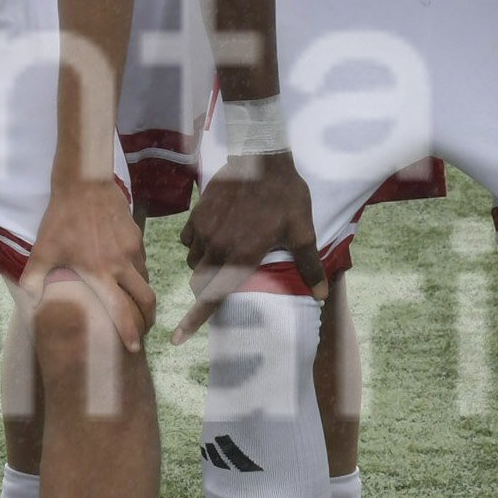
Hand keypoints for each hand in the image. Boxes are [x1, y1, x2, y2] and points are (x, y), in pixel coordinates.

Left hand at [20, 176, 156, 350]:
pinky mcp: (136, 237)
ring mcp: (132, 250)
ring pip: (146, 280)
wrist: (84, 183)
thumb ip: (33, 278)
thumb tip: (29, 303)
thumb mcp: (42, 250)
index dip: (129, 333)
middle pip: (146, 300)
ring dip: (143, 296)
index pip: (121, 311)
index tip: (133, 348)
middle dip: (147, 320)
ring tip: (134, 306)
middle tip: (142, 331)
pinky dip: (138, 275)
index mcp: (100, 273)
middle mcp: (122, 265)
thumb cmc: (61, 219)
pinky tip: (127, 276)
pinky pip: (142, 262)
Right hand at [175, 147, 319, 339]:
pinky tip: (215, 233)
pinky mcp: (198, 213)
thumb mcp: (303, 231)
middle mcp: (218, 248)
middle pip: (200, 281)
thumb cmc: (286, 196)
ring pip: (194, 260)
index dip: (193, 321)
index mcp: (241, 257)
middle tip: (226, 277)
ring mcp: (205, 230)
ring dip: (204, 264)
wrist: (263, 157)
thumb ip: (309, 265)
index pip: (212, 297)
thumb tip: (321, 295)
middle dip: (208, 286)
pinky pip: (189, 239)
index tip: (176, 339)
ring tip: (225, 252)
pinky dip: (198, 243)